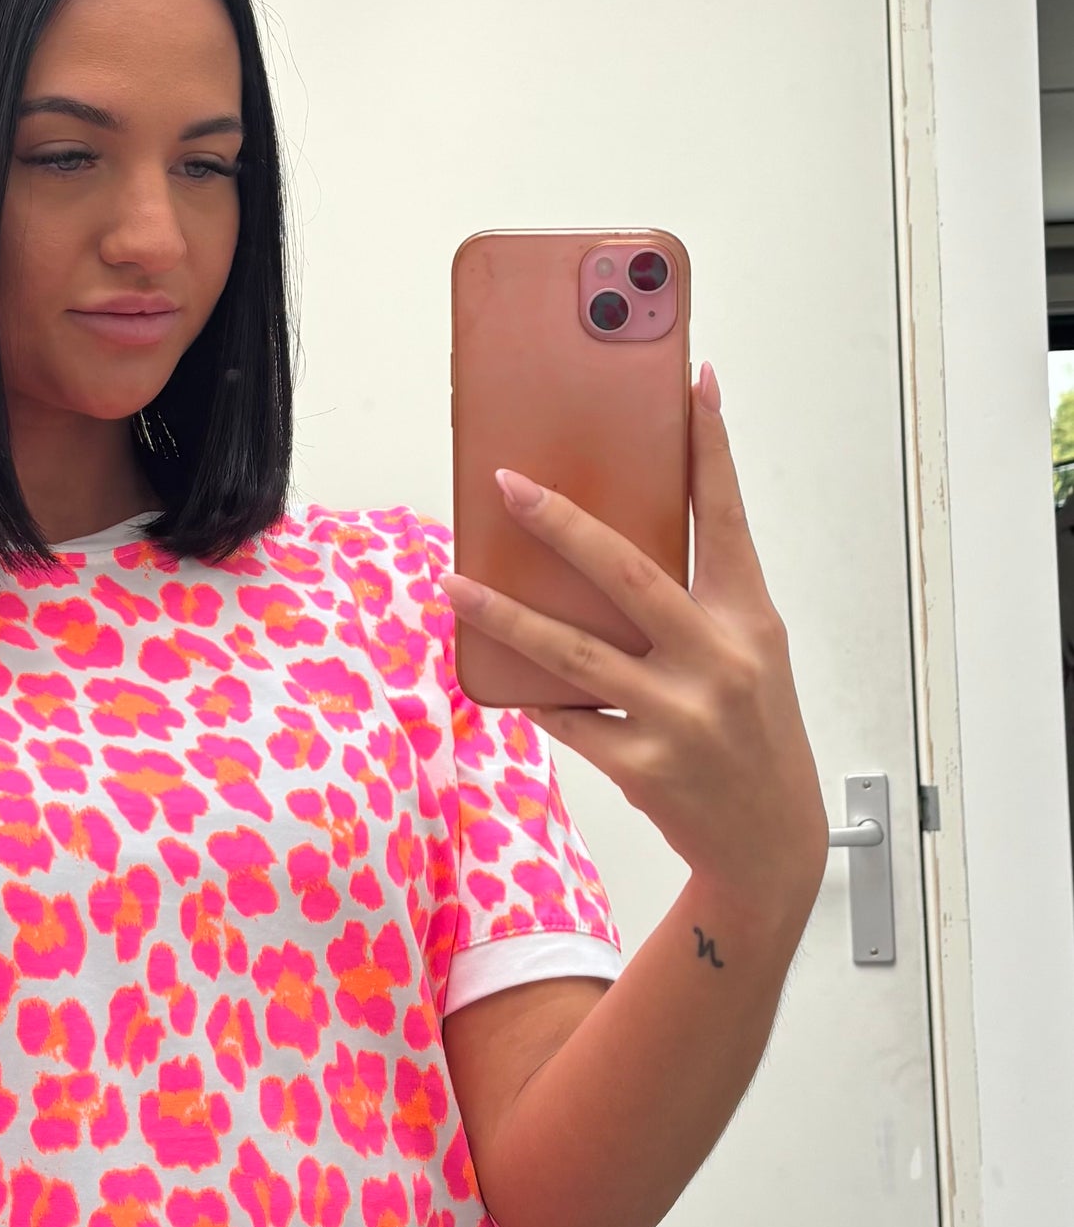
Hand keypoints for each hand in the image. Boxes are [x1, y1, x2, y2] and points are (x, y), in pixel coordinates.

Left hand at [443, 366, 826, 932]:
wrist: (772, 844)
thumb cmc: (753, 733)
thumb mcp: (749, 653)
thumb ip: (699, 598)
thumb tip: (609, 542)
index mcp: (750, 618)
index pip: (726, 517)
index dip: (711, 447)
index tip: (695, 381)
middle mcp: (719, 660)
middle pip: (628, 572)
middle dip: (561, 523)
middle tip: (507, 483)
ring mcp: (679, 716)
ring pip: (573, 653)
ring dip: (505, 614)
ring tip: (454, 581)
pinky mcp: (643, 767)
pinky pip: (567, 719)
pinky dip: (531, 697)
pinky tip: (498, 679)